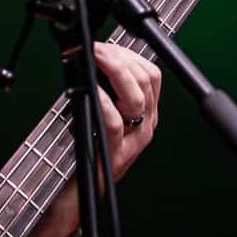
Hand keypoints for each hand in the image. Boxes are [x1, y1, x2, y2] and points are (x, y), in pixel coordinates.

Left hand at [83, 41, 160, 179]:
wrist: (85, 190)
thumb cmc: (91, 147)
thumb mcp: (104, 111)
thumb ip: (105, 88)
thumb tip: (92, 58)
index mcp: (147, 112)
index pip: (151, 74)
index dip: (129, 55)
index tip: (105, 46)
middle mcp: (146, 124)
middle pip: (146, 81)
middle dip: (120, 59)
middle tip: (97, 49)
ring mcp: (134, 140)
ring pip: (136, 99)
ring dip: (114, 73)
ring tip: (96, 60)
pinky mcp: (116, 153)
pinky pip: (115, 123)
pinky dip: (103, 102)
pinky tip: (92, 91)